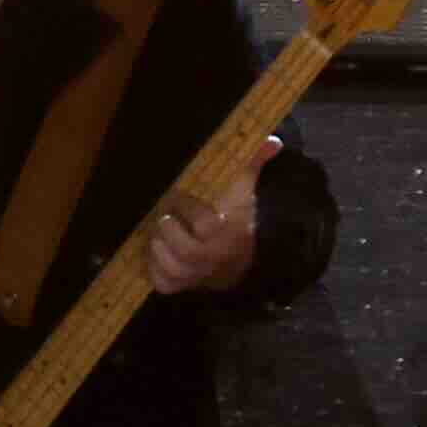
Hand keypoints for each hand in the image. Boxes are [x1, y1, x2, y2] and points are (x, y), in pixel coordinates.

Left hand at [145, 135, 277, 295]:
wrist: (237, 260)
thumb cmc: (234, 219)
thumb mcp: (242, 192)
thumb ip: (252, 164)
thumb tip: (272, 140)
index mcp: (229, 233)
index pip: (206, 225)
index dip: (187, 209)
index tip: (178, 196)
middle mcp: (213, 258)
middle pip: (186, 250)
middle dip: (168, 229)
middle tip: (164, 216)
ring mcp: (197, 276)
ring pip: (170, 268)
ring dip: (157, 249)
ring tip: (158, 233)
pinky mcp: (182, 286)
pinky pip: (162, 284)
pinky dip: (154, 270)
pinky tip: (157, 253)